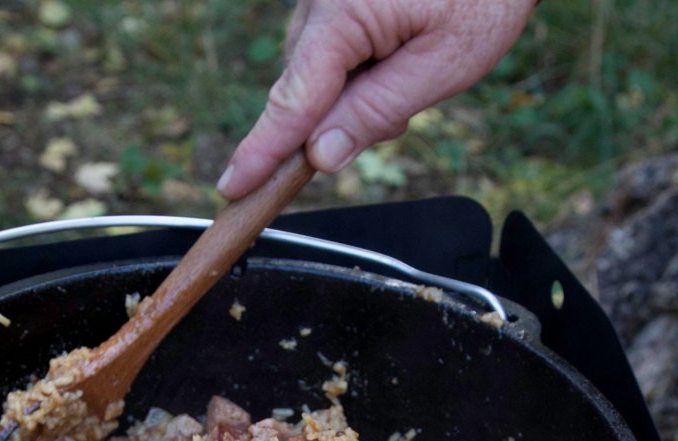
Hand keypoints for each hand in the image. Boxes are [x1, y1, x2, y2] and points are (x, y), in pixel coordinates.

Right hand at [218, 0, 535, 198]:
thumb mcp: (443, 64)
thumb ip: (376, 112)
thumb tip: (320, 156)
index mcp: (342, 12)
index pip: (293, 99)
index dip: (264, 150)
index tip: (234, 187)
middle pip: (302, 88)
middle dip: (338, 118)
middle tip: (402, 115)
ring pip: (316, 71)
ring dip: (352, 92)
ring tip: (410, 69)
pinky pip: (329, 47)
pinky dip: (357, 67)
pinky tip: (397, 53)